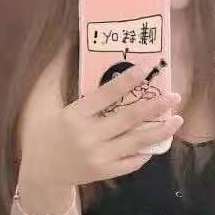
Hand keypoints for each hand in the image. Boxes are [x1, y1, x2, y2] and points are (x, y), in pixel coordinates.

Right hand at [20, 64, 182, 194]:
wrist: (37, 173)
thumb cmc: (39, 131)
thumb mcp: (40, 100)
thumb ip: (54, 71)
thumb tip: (67, 41)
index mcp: (74, 116)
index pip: (107, 95)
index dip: (129, 80)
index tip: (147, 67)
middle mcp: (89, 137)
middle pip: (129, 118)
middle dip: (155, 106)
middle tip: (175, 95)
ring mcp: (99, 158)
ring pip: (137, 142)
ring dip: (160, 130)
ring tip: (177, 119)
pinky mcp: (104, 173)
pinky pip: (132, 162)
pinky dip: (147, 151)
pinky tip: (158, 140)